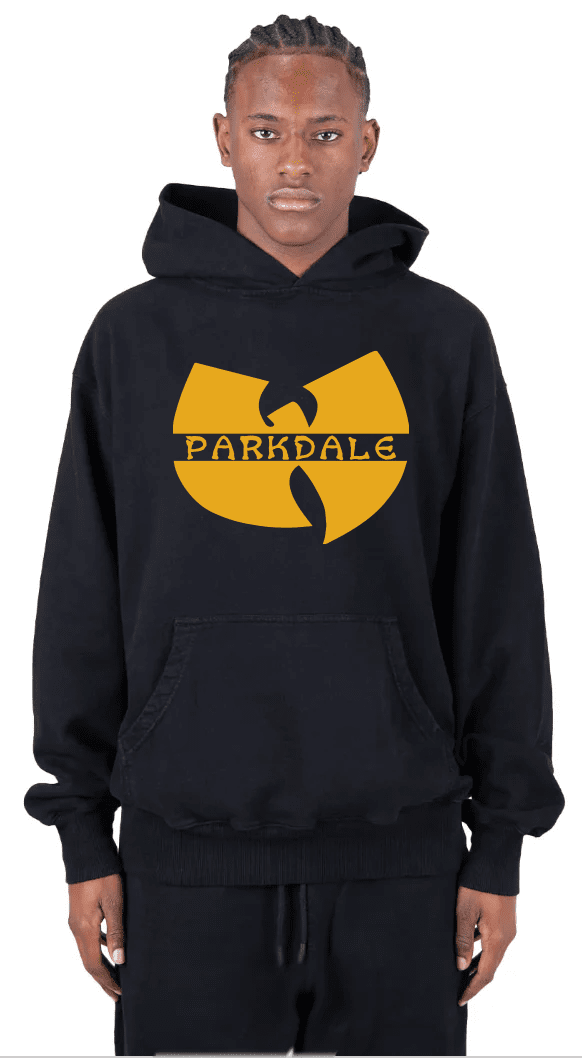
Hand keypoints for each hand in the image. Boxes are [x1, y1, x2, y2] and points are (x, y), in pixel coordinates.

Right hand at [67, 873, 124, 1001]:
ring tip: (114, 977)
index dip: (107, 980)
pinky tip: (109, 949)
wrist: (87, 853)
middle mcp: (76, 928)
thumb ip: (117, 932)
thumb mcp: (115, 902)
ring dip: (100, 966)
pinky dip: (98, 950)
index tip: (120, 992)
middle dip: (103, 979)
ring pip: (87, 951)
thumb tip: (120, 961)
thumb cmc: (104, 875)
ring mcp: (76, 921)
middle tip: (117, 994)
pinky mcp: (79, 913)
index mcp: (84, 928)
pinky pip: (88, 939)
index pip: (94, 964)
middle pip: (89, 962)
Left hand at [456, 885, 516, 1005]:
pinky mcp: (504, 919)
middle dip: (475, 981)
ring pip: (493, 954)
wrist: (497, 859)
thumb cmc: (478, 883)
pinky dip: (482, 951)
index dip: (473, 988)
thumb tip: (461, 967)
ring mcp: (507, 927)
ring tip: (461, 975)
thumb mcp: (464, 911)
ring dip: (479, 966)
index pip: (485, 973)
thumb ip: (462, 940)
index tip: (460, 1000)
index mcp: (497, 939)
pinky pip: (493, 942)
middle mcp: (507, 936)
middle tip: (459, 992)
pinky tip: (468, 948)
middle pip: (491, 967)